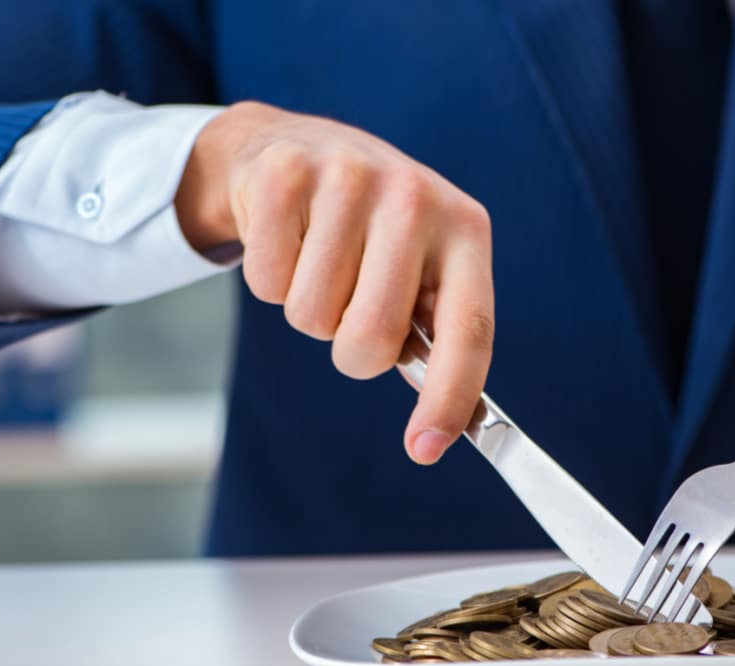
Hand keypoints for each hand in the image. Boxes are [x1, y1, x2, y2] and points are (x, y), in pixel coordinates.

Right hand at [175, 101, 493, 463]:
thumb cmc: (371, 231)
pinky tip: (287, 238)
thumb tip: (442, 429)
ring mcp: (348, 178)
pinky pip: (266, 283)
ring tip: (319, 263)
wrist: (299, 146)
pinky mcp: (284, 173)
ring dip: (308, 310)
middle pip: (371, 337)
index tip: (425, 450)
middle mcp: (414, 196)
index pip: (468, 330)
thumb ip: (433, 334)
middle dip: (351, 350)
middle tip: (349, 311)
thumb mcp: (421, 266)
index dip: (448, 397)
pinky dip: (269, 279)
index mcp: (464, 228)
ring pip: (311, 315)